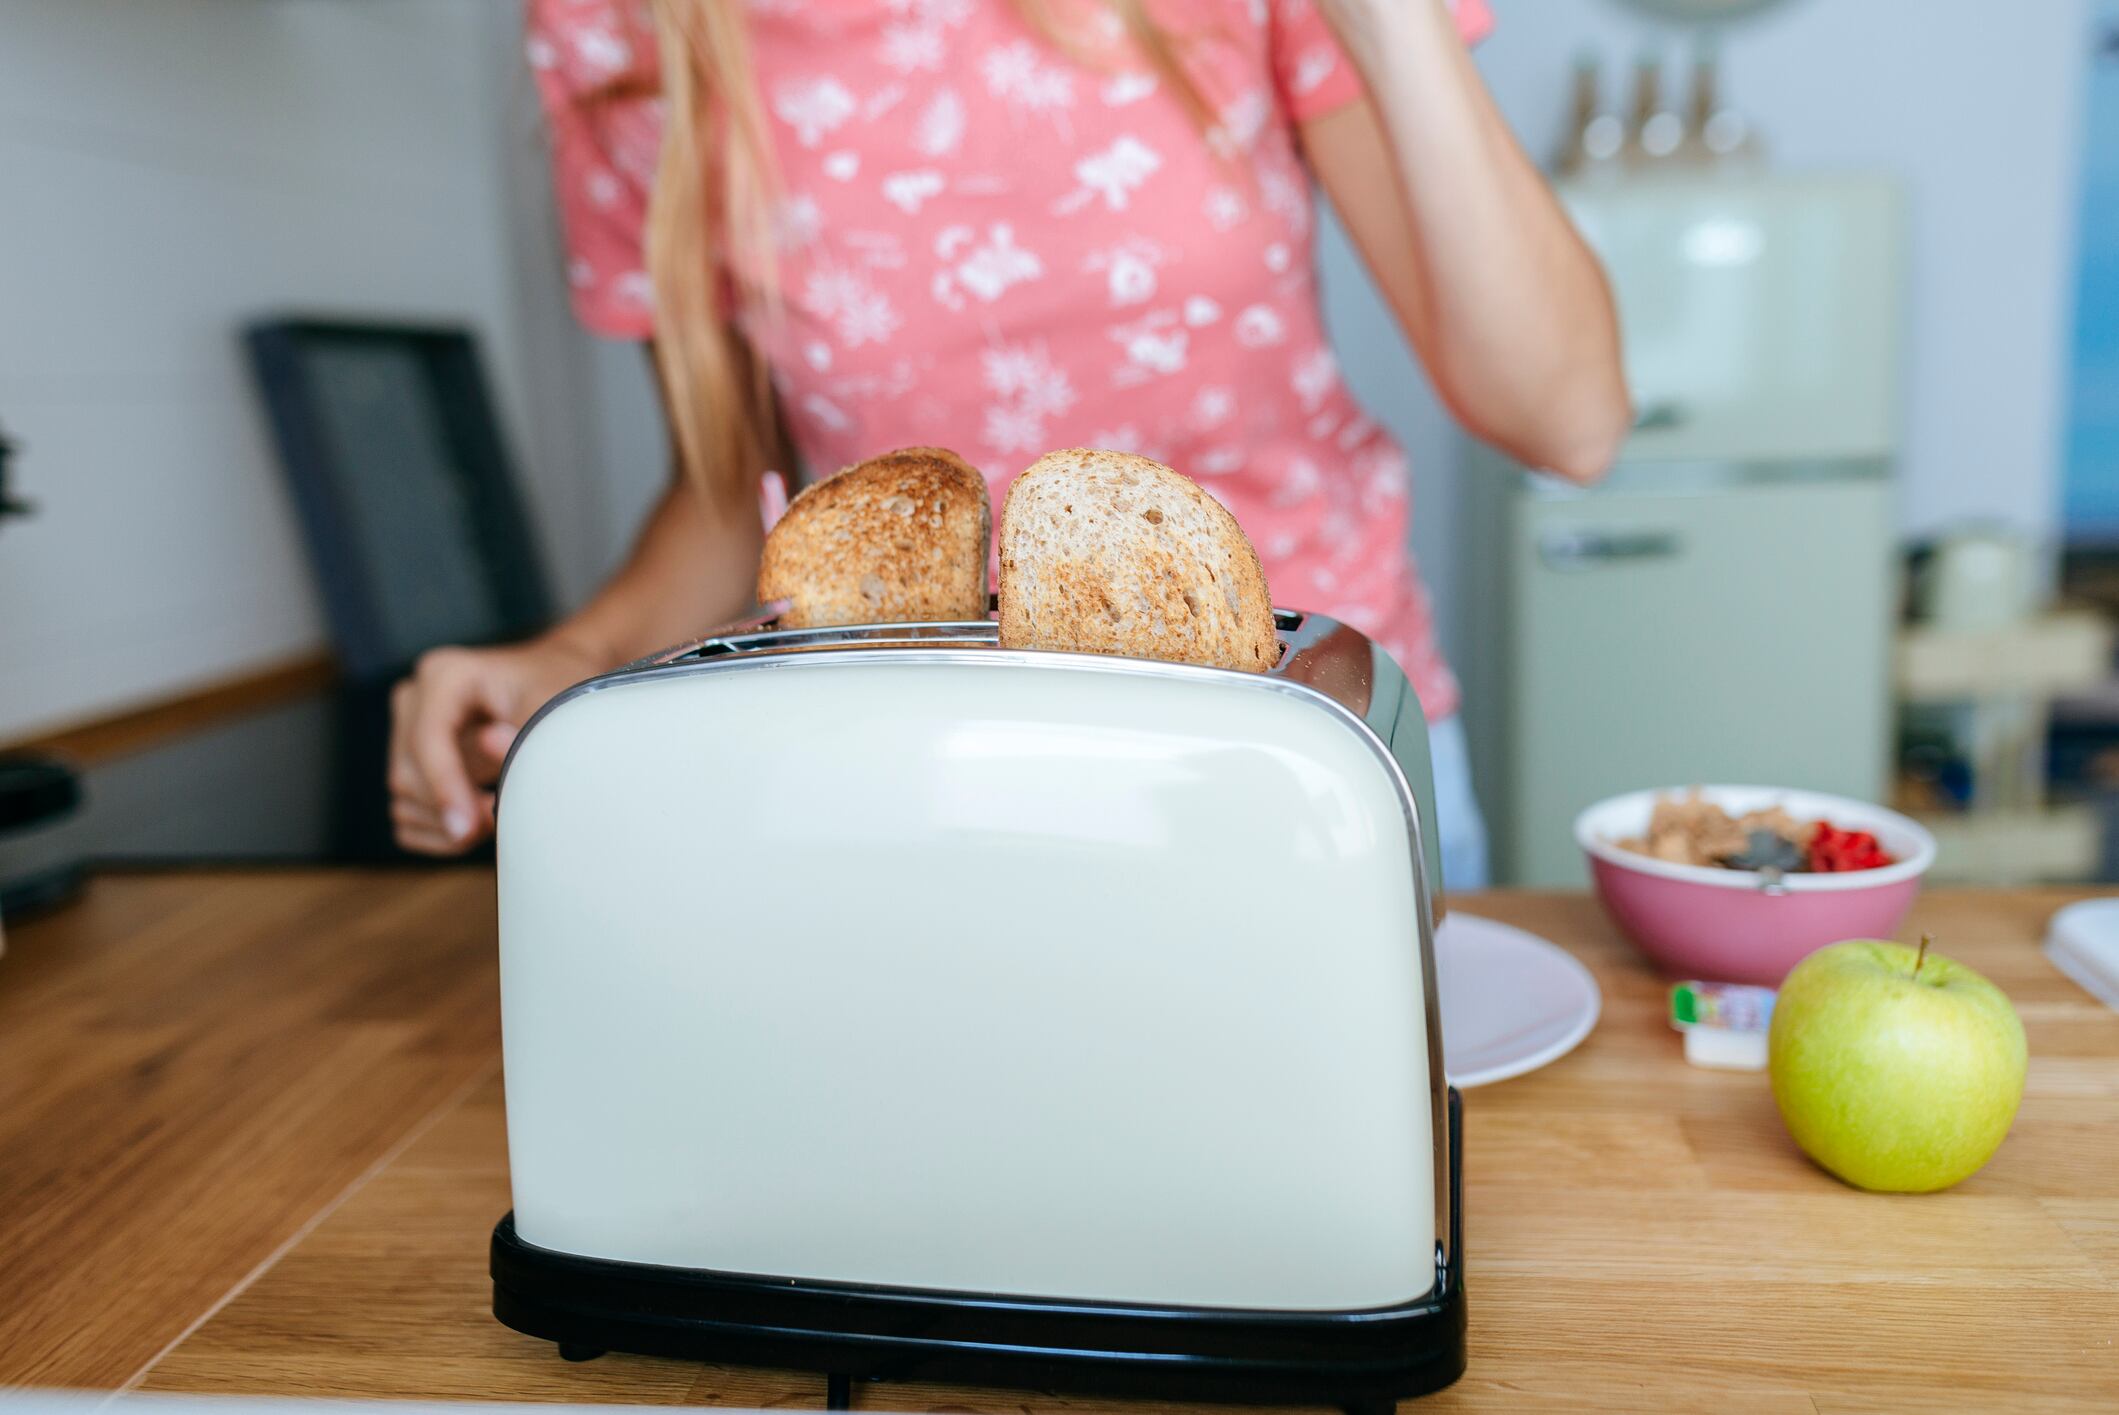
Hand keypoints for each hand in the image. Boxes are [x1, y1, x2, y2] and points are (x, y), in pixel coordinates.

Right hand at [387, 636, 606, 854]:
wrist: (550, 684)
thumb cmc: (555, 693)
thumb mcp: (554, 708)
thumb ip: (526, 732)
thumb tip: (493, 744)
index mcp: (446, 675)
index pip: (428, 738)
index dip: (445, 787)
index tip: (468, 828)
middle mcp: (414, 699)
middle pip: (409, 775)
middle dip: (453, 810)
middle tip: (502, 822)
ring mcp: (405, 732)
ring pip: (404, 799)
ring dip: (448, 826)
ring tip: (498, 816)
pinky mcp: (408, 762)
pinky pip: (406, 817)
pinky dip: (439, 835)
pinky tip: (478, 826)